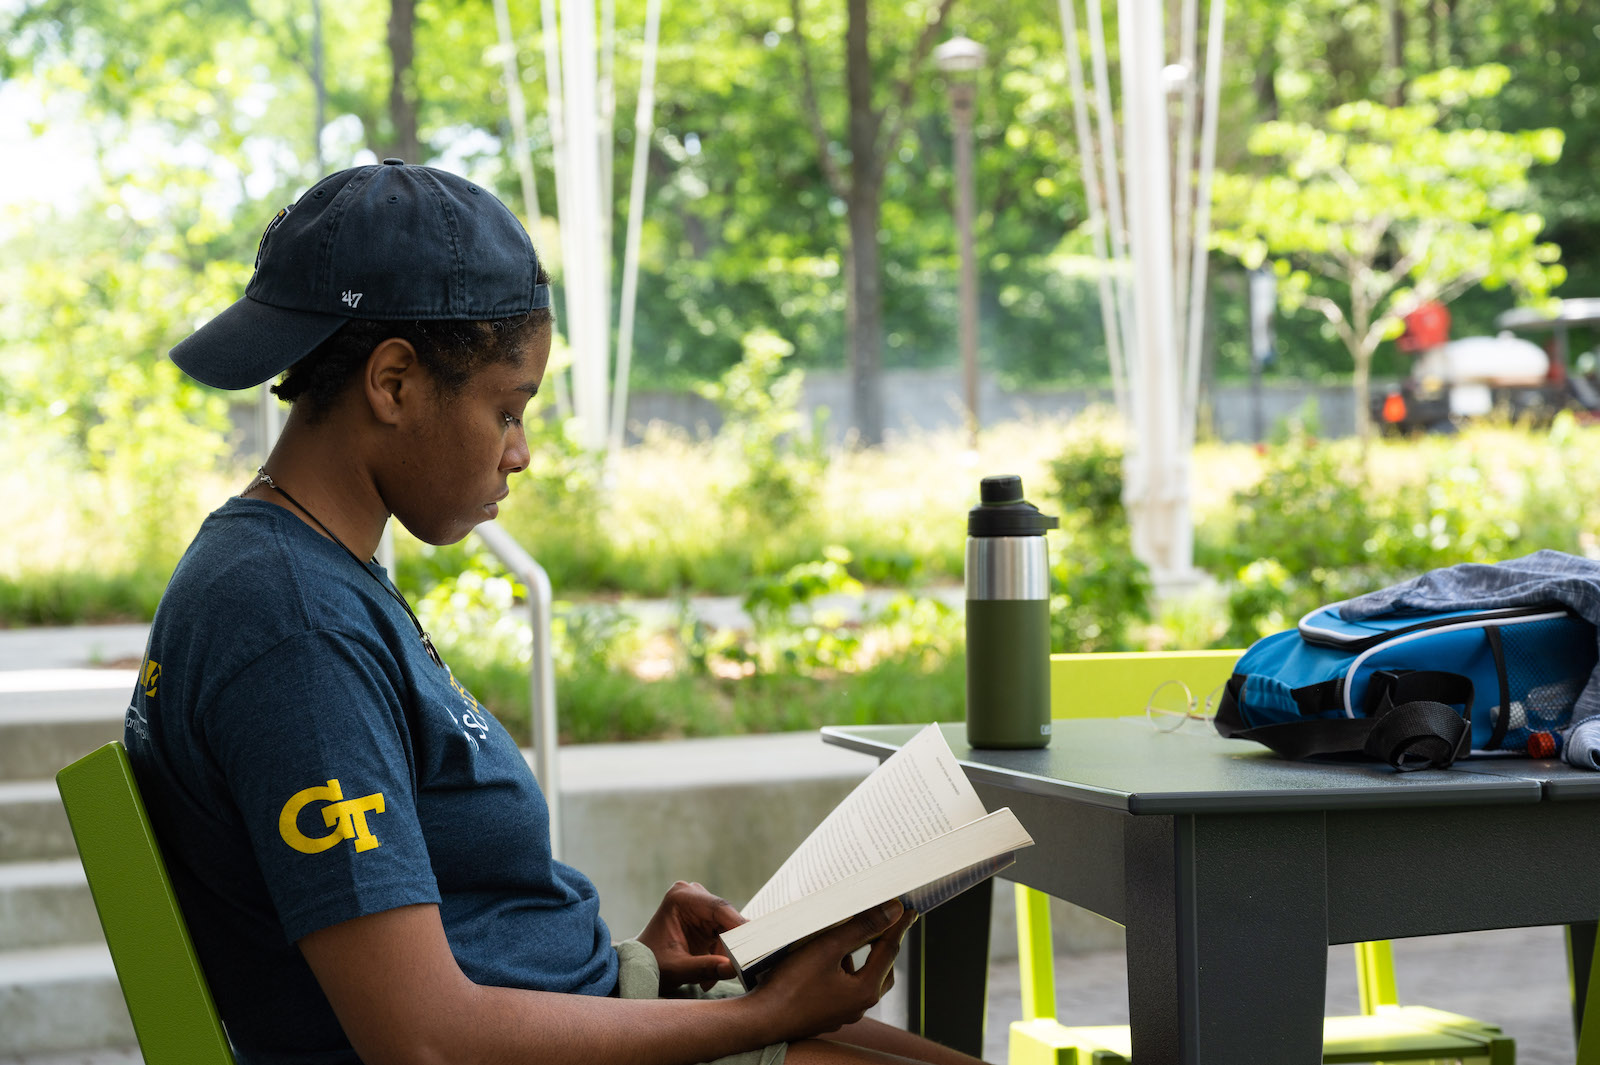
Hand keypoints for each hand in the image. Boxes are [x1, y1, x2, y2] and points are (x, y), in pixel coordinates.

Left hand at [637, 880, 745, 992]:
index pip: (719, 908)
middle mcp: (692, 895)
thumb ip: (704, 968)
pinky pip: (724, 935)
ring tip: (709, 980)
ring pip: (728, 929)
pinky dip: (720, 955)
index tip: (754, 946)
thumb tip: (733, 967)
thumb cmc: (650, 965)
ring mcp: (699, 905)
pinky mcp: (704, 918)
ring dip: (724, 955)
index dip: (739, 927)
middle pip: (727, 918)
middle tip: (738, 969)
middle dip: (732, 946)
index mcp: (681, 897)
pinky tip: (708, 976)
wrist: (637, 968)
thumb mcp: (676, 969)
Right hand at [751, 900, 916, 1041]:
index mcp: (866, 991)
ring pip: (861, 978)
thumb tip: (892, 912)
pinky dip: (842, 970)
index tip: (908, 909)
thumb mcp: (828, 948)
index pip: (889, 950)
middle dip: (883, 944)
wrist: (762, 1020)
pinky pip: (843, 988)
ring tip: (847, 934)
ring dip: (859, 957)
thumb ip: (861, 928)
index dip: (898, 926)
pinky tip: (825, 957)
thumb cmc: (792, 985)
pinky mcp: (826, 1013)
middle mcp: (859, 1006)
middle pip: (881, 968)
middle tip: (883, 921)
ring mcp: (842, 1012)